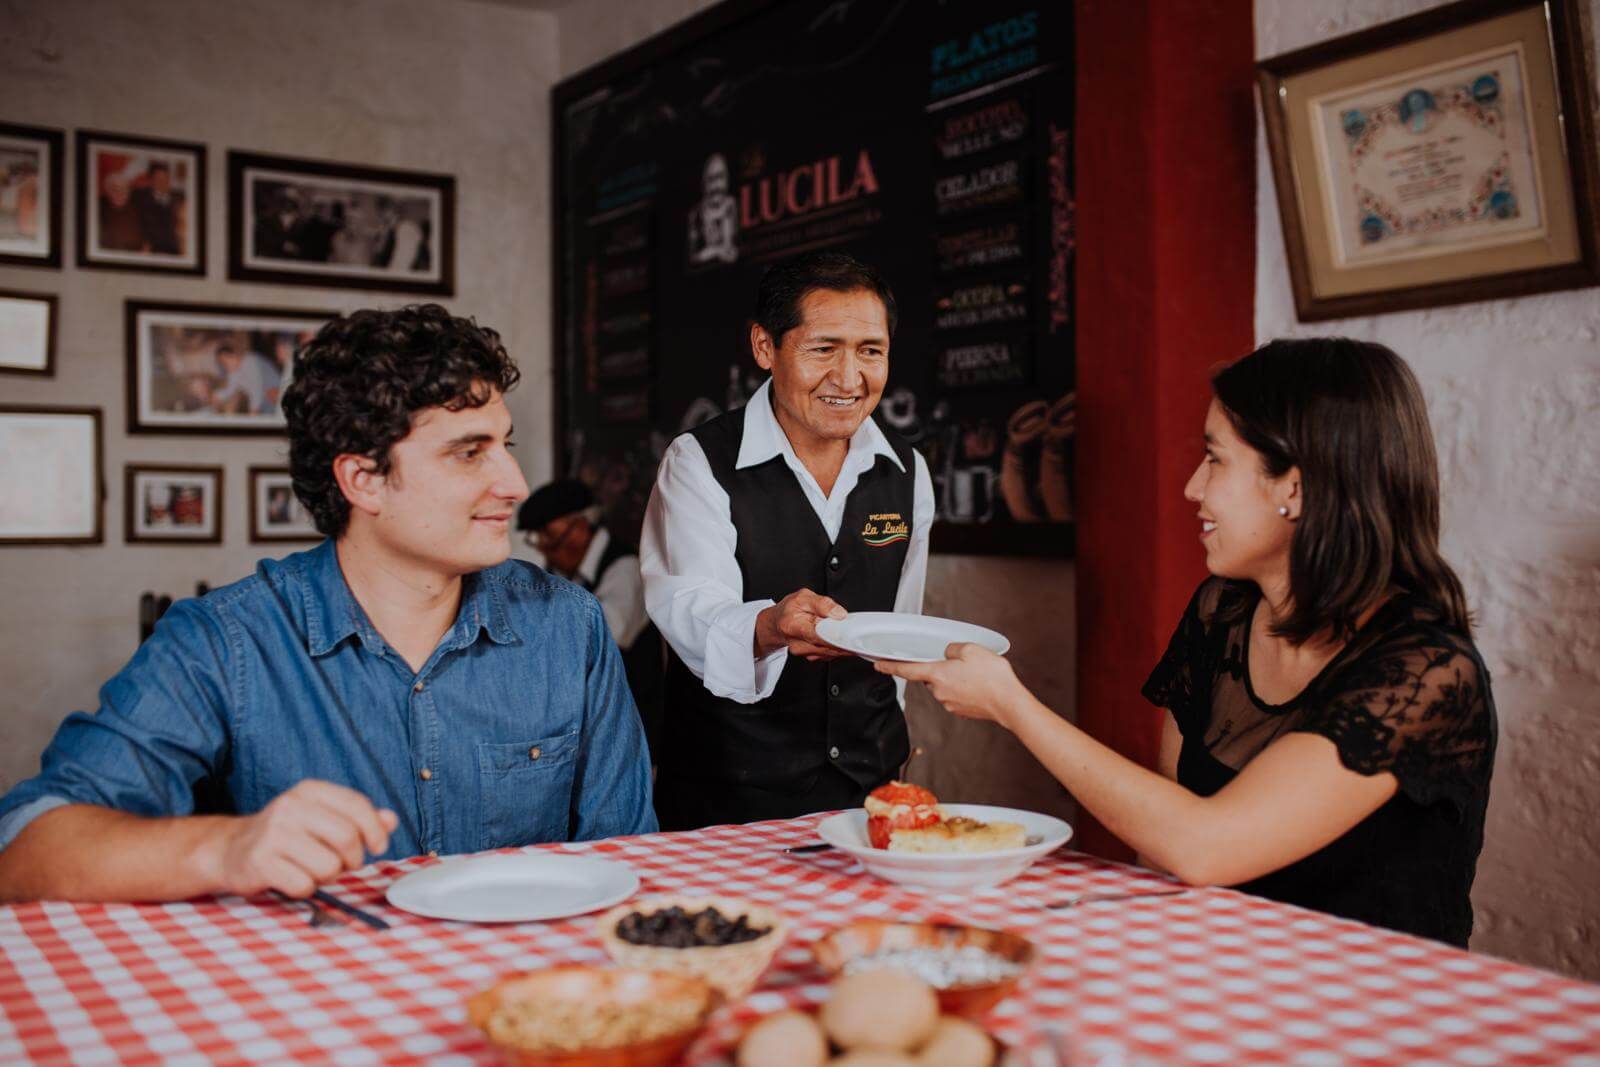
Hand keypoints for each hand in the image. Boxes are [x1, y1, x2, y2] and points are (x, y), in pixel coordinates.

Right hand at [208, 780, 398, 897]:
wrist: (230, 849)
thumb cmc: (287, 835)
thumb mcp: (321, 817)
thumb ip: (358, 818)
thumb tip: (391, 820)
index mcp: (310, 791)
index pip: (357, 805)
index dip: (376, 829)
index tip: (379, 846)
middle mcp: (290, 807)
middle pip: (347, 837)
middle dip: (353, 858)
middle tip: (343, 864)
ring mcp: (273, 834)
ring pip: (328, 866)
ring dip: (327, 876)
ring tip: (311, 869)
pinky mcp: (260, 862)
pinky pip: (304, 885)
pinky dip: (304, 888)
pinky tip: (291, 878)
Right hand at [754, 588, 849, 661]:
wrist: (776, 623)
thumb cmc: (789, 610)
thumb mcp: (803, 597)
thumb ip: (822, 604)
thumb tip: (839, 613)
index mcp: (793, 626)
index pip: (818, 635)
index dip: (836, 636)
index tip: (850, 635)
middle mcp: (797, 644)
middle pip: (827, 647)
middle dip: (844, 641)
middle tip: (855, 633)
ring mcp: (804, 653)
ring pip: (831, 653)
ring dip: (843, 645)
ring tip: (849, 634)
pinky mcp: (810, 656)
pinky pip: (829, 654)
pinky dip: (838, 647)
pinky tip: (841, 639)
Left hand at [875, 643, 1029, 725]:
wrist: (1009, 704)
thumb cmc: (992, 677)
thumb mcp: (971, 650)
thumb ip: (953, 648)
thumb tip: (948, 654)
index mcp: (937, 674)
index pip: (906, 670)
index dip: (890, 667)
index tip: (878, 666)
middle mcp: (939, 692)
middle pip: (930, 676)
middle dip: (940, 668)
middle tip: (962, 663)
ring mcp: (949, 703)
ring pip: (944, 686)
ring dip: (954, 679)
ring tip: (976, 674)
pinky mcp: (960, 711)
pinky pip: (956, 695)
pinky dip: (963, 689)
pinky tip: (978, 685)